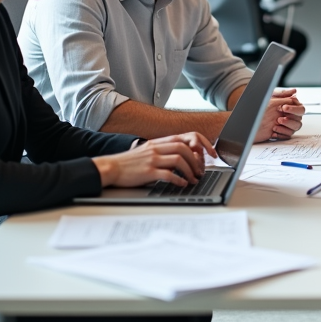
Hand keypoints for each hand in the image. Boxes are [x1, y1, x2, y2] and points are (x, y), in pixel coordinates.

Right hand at [92, 133, 214, 188]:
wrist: (110, 168)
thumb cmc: (130, 163)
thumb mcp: (148, 151)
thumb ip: (164, 151)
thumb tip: (185, 158)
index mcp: (158, 142)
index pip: (185, 137)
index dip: (201, 143)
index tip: (210, 154)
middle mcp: (156, 148)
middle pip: (184, 148)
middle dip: (197, 160)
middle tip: (201, 171)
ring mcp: (152, 159)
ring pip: (178, 159)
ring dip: (190, 170)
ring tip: (193, 179)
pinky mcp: (147, 171)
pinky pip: (168, 174)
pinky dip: (178, 179)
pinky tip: (182, 184)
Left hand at [258, 87, 304, 140]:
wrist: (251, 119)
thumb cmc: (260, 107)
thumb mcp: (271, 97)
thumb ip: (283, 94)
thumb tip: (294, 91)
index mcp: (289, 105)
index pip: (300, 108)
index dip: (293, 108)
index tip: (283, 107)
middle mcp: (290, 115)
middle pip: (300, 118)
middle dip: (290, 118)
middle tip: (279, 118)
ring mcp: (287, 124)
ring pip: (296, 127)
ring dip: (287, 125)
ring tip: (277, 123)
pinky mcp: (282, 132)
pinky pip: (288, 135)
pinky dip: (282, 132)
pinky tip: (274, 130)